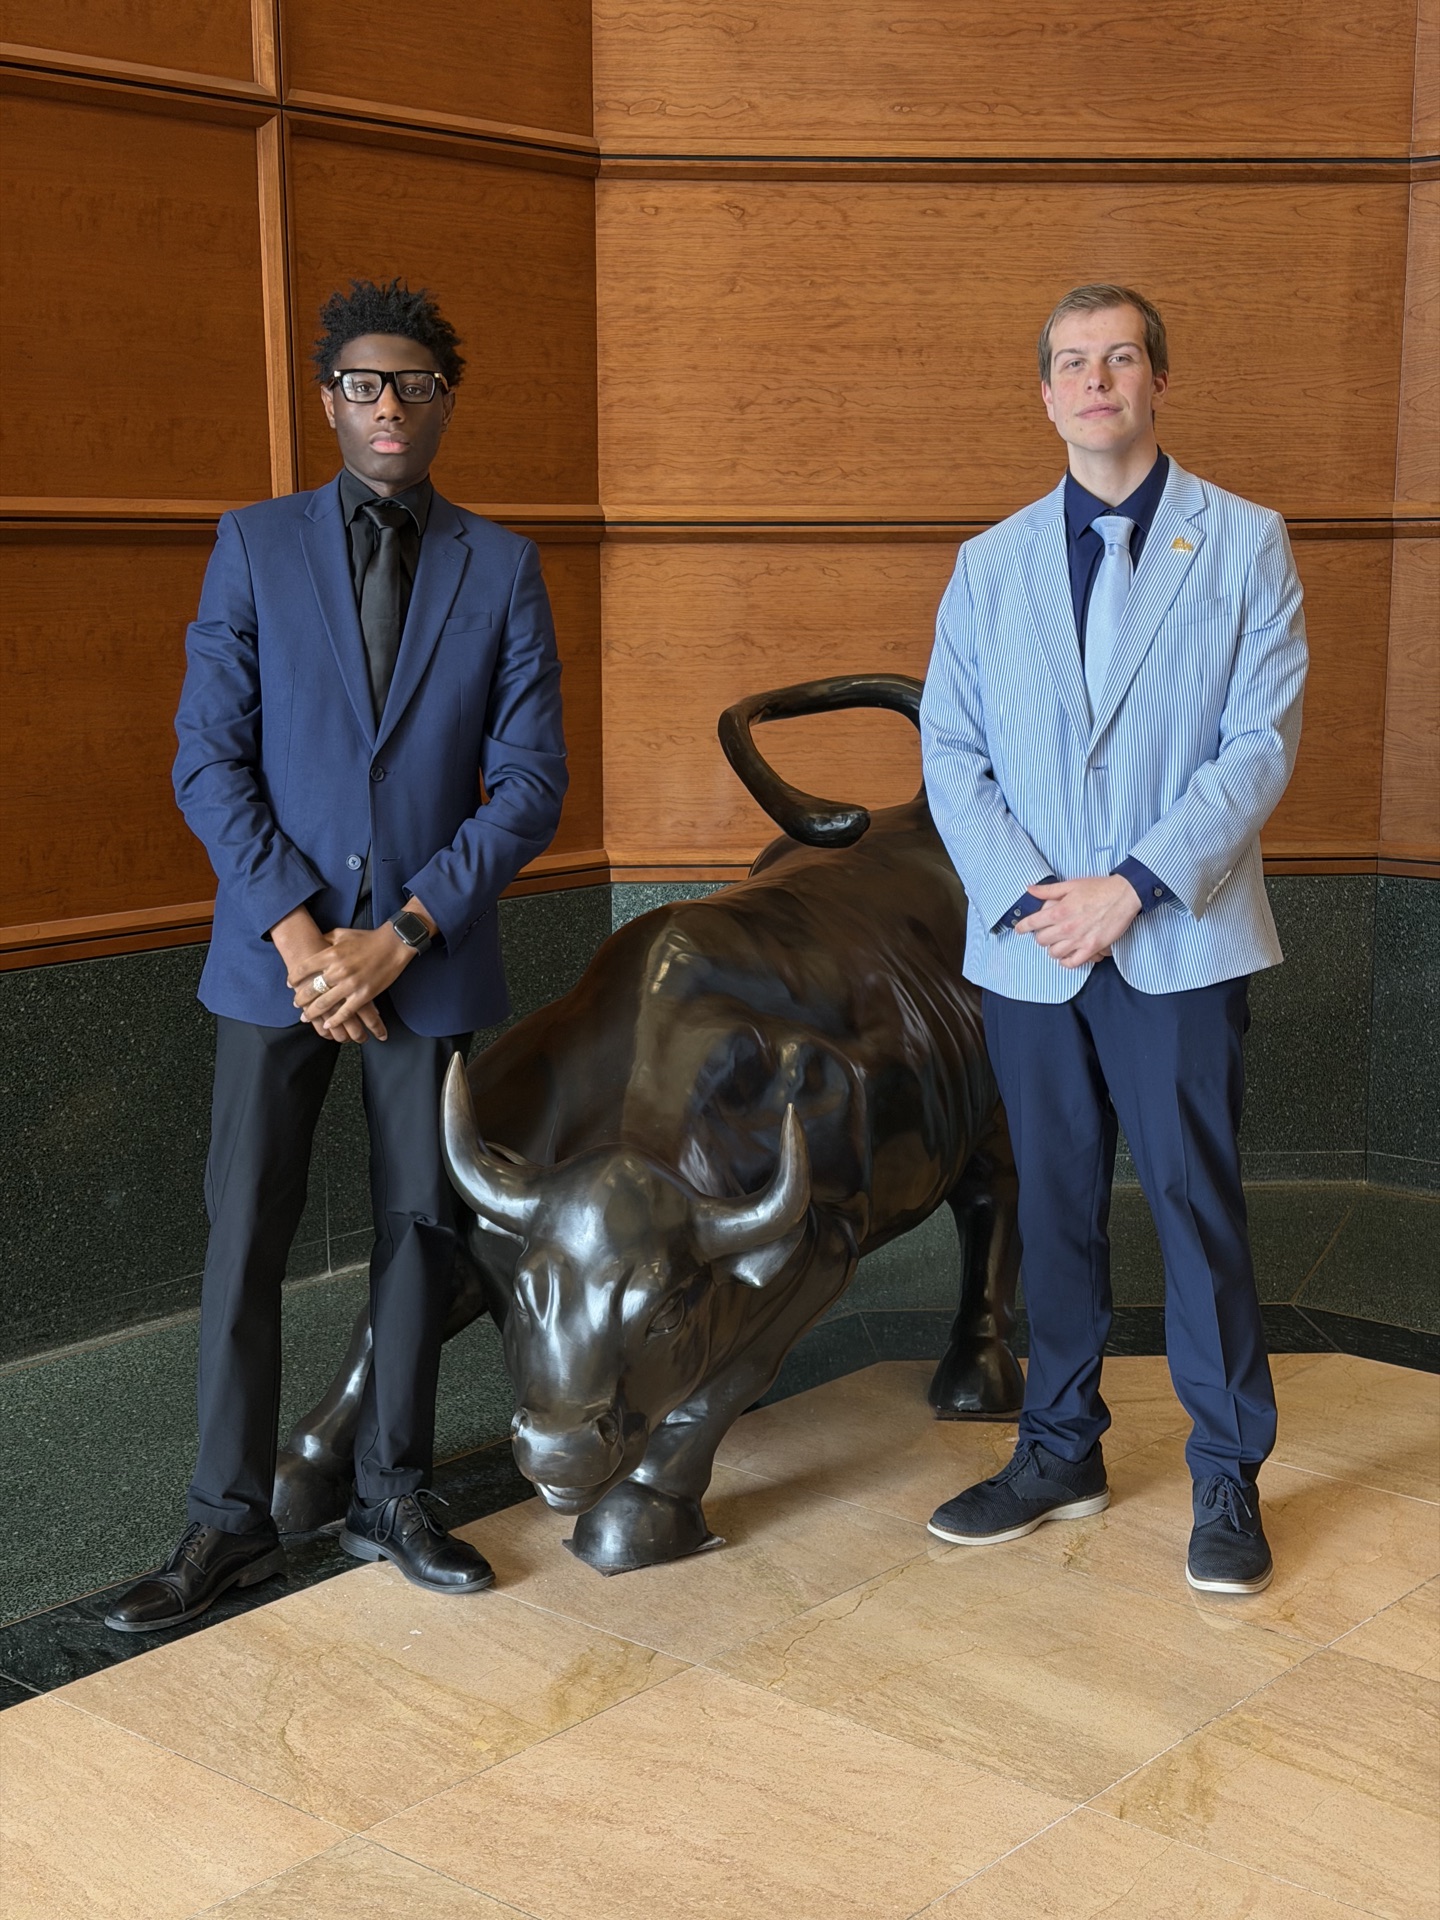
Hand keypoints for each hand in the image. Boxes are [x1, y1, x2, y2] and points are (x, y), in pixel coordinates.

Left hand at [269, 906, 362, 1041]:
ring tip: (306, 1017)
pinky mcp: (364, 995)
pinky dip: (335, 1020)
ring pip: (325, 1003)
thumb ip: (325, 939)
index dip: (294, 978)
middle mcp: (338, 970)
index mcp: (331, 954)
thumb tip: (314, 943)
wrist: (394, 944)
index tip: (291, 984)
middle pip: (311, 989)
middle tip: (296, 1004)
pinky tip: (327, 1025)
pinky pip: (345, 1012)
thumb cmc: (367, 938)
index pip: (304, 969)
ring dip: (312, 1013)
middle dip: (300, 999)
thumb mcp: (342, 934)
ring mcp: (351, 984)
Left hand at [1019, 876, 1140, 968]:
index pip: (1032, 923)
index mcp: (1059, 911)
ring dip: (1053, 949)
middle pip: (1041, 940)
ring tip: (1057, 943)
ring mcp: (1079, 939)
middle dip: (1040, 936)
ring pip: (1054, 953)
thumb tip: (1029, 889)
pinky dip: (1066, 962)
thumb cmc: (1098, 888)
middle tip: (1045, 932)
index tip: (1019, 929)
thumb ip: (1048, 890)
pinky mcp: (1092, 948)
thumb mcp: (1070, 884)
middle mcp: (1066, 927)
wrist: (1124, 895)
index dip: (1022, 927)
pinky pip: (1072, 963)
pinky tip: (1066, 956)